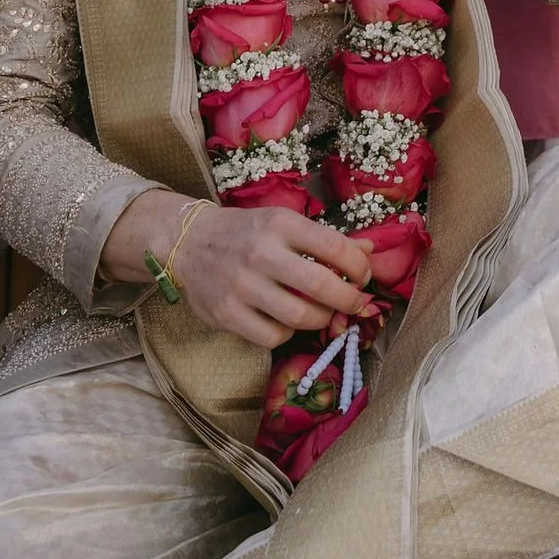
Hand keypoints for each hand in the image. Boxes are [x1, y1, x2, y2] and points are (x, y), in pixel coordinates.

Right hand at [106, 193, 375, 349]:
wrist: (188, 241)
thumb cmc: (246, 232)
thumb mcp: (284, 223)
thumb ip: (325, 239)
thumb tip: (369, 252)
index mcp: (280, 224)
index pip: (334, 247)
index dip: (359, 268)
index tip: (363, 277)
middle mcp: (261, 253)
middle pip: (321, 286)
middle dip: (348, 300)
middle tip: (355, 304)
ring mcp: (242, 286)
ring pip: (300, 316)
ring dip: (321, 319)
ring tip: (322, 313)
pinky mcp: (226, 313)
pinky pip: (272, 336)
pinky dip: (288, 334)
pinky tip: (287, 321)